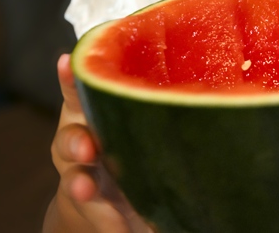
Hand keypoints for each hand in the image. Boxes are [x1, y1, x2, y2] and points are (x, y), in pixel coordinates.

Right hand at [44, 54, 153, 232]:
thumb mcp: (141, 118)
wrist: (117, 200)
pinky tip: (121, 229)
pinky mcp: (90, 208)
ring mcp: (82, 175)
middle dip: (75, 141)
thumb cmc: (138, 142)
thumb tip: (212, 86)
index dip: (69, 78)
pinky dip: (106, 222)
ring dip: (80, 185)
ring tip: (88, 191)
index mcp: (95, 110)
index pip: (80, 91)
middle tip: (87, 149)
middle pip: (70, 136)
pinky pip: (93, 214)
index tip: (66, 62)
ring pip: (74, 177)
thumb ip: (154, 102)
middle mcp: (82, 139)